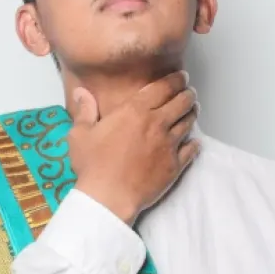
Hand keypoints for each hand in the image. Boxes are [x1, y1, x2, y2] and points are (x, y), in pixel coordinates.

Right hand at [67, 71, 200, 224]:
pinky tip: (194, 142)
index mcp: (134, 111)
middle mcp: (156, 123)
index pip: (162, 87)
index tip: (180, 76)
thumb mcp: (80, 135)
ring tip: (193, 110)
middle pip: (181, 102)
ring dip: (192, 113)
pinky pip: (191, 149)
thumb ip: (85, 111)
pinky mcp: (174, 165)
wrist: (108, 197)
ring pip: (188, 122)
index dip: (175, 79)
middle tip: (189, 92)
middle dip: (187, 94)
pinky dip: (194, 143)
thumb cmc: (92, 164)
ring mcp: (168, 145)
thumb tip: (81, 92)